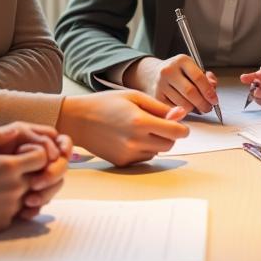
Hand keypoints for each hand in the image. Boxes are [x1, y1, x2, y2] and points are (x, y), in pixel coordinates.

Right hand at [0, 124, 50, 241]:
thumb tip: (16, 131)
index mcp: (10, 167)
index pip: (44, 157)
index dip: (36, 152)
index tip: (22, 153)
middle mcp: (16, 188)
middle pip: (41, 176)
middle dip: (33, 171)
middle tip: (14, 168)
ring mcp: (12, 207)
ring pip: (32, 195)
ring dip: (24, 189)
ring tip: (1, 184)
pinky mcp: (5, 222)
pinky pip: (19, 212)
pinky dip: (13, 205)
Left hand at [15, 127, 72, 220]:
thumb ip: (14, 136)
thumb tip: (43, 148)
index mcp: (32, 142)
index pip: (60, 141)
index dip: (65, 147)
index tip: (58, 155)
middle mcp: (37, 161)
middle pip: (61, 165)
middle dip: (54, 174)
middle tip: (36, 182)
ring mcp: (34, 179)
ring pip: (54, 186)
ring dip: (46, 194)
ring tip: (28, 201)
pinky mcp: (27, 197)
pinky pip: (40, 204)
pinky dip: (35, 209)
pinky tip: (24, 213)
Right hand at [58, 90, 188, 166]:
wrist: (78, 119)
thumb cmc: (105, 104)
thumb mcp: (134, 97)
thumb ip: (160, 107)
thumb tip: (181, 114)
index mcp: (140, 122)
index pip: (176, 132)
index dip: (182, 128)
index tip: (179, 125)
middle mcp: (135, 141)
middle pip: (170, 144)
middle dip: (169, 135)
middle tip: (157, 124)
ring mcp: (128, 154)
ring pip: (158, 152)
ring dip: (156, 142)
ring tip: (140, 129)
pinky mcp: (122, 162)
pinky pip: (144, 158)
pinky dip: (144, 149)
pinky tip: (130, 138)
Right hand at [125, 54, 218, 114]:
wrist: (154, 74)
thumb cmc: (179, 73)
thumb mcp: (193, 69)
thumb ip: (206, 78)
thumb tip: (212, 86)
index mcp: (182, 60)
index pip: (199, 78)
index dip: (209, 91)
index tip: (214, 100)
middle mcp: (169, 71)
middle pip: (191, 92)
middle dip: (203, 104)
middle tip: (207, 108)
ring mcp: (160, 84)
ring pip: (183, 104)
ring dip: (193, 109)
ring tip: (195, 106)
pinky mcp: (156, 97)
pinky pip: (174, 110)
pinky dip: (182, 112)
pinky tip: (184, 108)